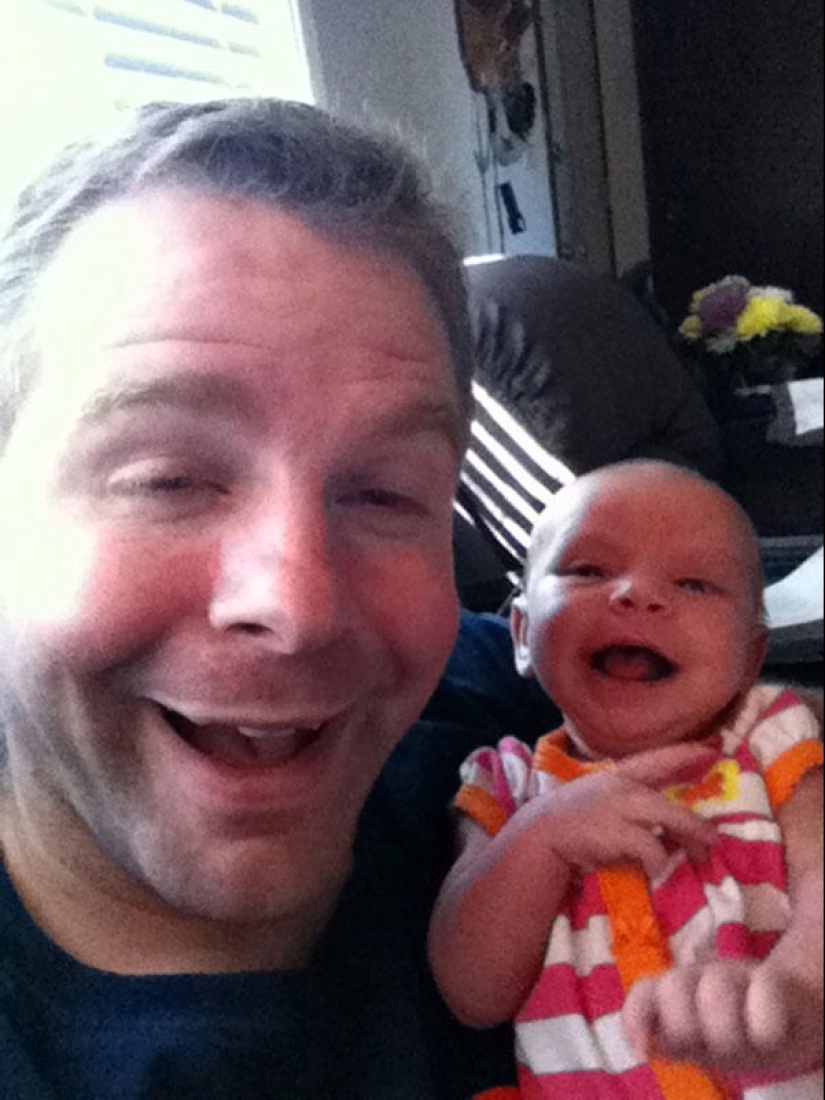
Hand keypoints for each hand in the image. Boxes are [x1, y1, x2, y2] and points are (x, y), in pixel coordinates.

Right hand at [536, 743, 718, 878]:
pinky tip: (655, 871)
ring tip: (699, 856)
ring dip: (690, 841)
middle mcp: (624, 788)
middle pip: (673, 806)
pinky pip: (654, 850)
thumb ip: (632, 809)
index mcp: (620, 775)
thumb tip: (669, 832)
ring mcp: (622, 809)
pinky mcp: (619, 833)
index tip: (712, 750)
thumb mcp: (602, 803)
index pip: (659, 759)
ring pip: (672, 822)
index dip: (686, 753)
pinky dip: (659, 863)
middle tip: (713, 840)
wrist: (542, 832)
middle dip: (697, 826)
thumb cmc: (572, 819)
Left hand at [623, 959, 823, 1073]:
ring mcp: (736, 975)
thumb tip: (646, 1049)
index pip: (644, 994)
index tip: (644, 1054)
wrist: (791, 1013)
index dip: (636, 1019)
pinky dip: (763, 1023)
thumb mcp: (699, 1040)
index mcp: (677, 992)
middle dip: (686, 1028)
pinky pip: (763, 994)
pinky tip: (767, 1035)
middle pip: (674, 987)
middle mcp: (700, 977)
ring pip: (715, 987)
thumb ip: (669, 1040)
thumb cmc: (737, 1030)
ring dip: (727, 1029)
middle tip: (711, 1047)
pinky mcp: (772, 979)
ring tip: (744, 1045)